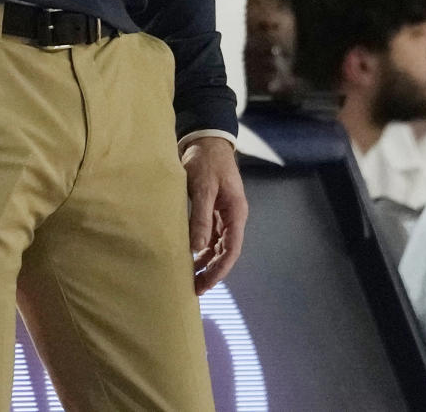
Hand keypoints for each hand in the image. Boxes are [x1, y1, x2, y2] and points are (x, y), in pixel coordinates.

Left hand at [180, 136, 247, 293]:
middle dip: (212, 271)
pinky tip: (189, 255)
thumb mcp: (203, 187)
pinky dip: (200, 246)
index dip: (219, 270)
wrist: (205, 138)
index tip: (205, 284)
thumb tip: (197, 248)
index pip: (231, 250)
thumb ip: (201, 217)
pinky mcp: (211, 208)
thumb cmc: (206, 161)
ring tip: (189, 276)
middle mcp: (232, 216)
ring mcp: (222, 213)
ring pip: (216, 245)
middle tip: (194, 288)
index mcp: (236, 213)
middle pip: (225, 251)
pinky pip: (208, 234)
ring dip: (205, 261)